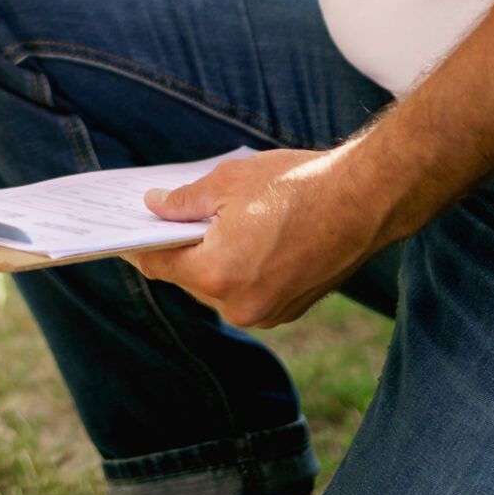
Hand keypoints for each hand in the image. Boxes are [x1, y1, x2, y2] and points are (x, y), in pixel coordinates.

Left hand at [125, 147, 395, 328]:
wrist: (368, 200)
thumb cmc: (298, 185)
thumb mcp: (228, 181)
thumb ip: (183, 201)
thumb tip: (155, 207)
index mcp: (216, 274)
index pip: (159, 264)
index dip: (140, 246)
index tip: (125, 234)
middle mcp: (238, 305)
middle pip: (189, 278)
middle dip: (180, 248)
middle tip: (166, 219)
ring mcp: (268, 313)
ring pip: (220, 286)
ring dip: (213, 259)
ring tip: (212, 224)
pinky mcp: (291, 308)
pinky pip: (250, 291)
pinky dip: (242, 268)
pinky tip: (247, 238)